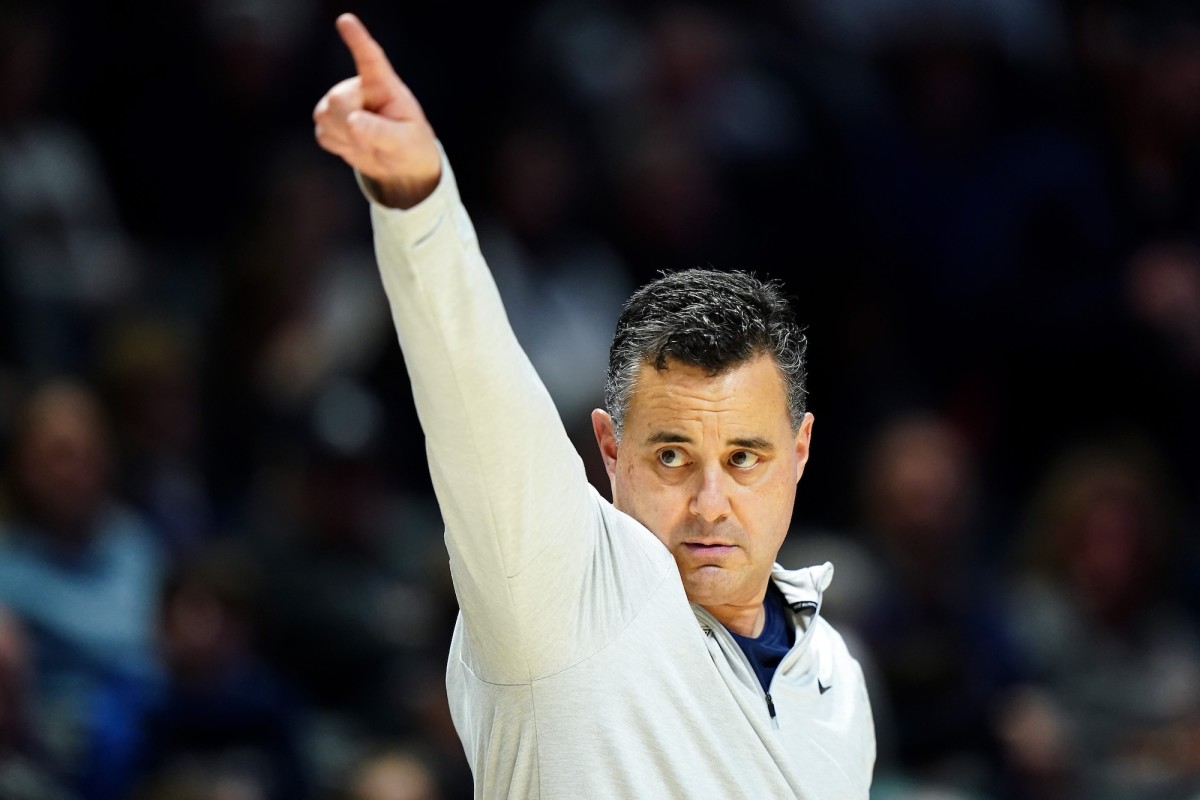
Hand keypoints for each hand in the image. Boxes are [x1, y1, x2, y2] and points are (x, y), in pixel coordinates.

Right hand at [313, 14, 441, 208]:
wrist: (400, 165)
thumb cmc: (410, 147)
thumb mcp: (405, 142)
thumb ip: (382, 132)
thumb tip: (352, 121)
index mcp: (385, 85)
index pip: (370, 58)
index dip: (357, 39)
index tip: (345, 20)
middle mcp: (359, 88)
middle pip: (338, 99)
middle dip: (350, 125)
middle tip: (373, 141)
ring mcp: (341, 102)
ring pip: (324, 116)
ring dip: (345, 138)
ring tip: (367, 142)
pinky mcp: (328, 120)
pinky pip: (323, 134)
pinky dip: (339, 145)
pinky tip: (355, 145)